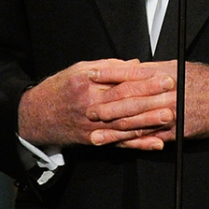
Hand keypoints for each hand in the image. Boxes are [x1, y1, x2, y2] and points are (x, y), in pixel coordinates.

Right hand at [17, 59, 175, 149]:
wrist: (35, 116)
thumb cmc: (58, 89)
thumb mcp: (79, 70)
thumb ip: (108, 67)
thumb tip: (134, 64)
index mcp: (87, 84)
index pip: (120, 81)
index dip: (144, 79)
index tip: (162, 75)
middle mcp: (90, 105)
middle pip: (125, 102)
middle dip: (151, 98)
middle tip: (172, 93)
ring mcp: (93, 125)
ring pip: (125, 124)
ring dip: (149, 121)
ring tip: (168, 116)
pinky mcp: (94, 140)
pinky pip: (119, 143)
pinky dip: (138, 144)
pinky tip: (155, 142)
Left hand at [87, 61, 208, 146]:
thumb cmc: (205, 79)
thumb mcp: (179, 67)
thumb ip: (156, 70)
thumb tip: (135, 67)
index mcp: (163, 74)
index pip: (130, 73)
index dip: (108, 74)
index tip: (91, 75)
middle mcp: (164, 93)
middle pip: (128, 100)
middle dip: (105, 105)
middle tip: (87, 109)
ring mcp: (169, 113)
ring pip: (135, 122)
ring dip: (113, 129)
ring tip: (95, 133)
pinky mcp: (174, 131)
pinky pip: (149, 137)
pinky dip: (133, 142)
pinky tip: (119, 144)